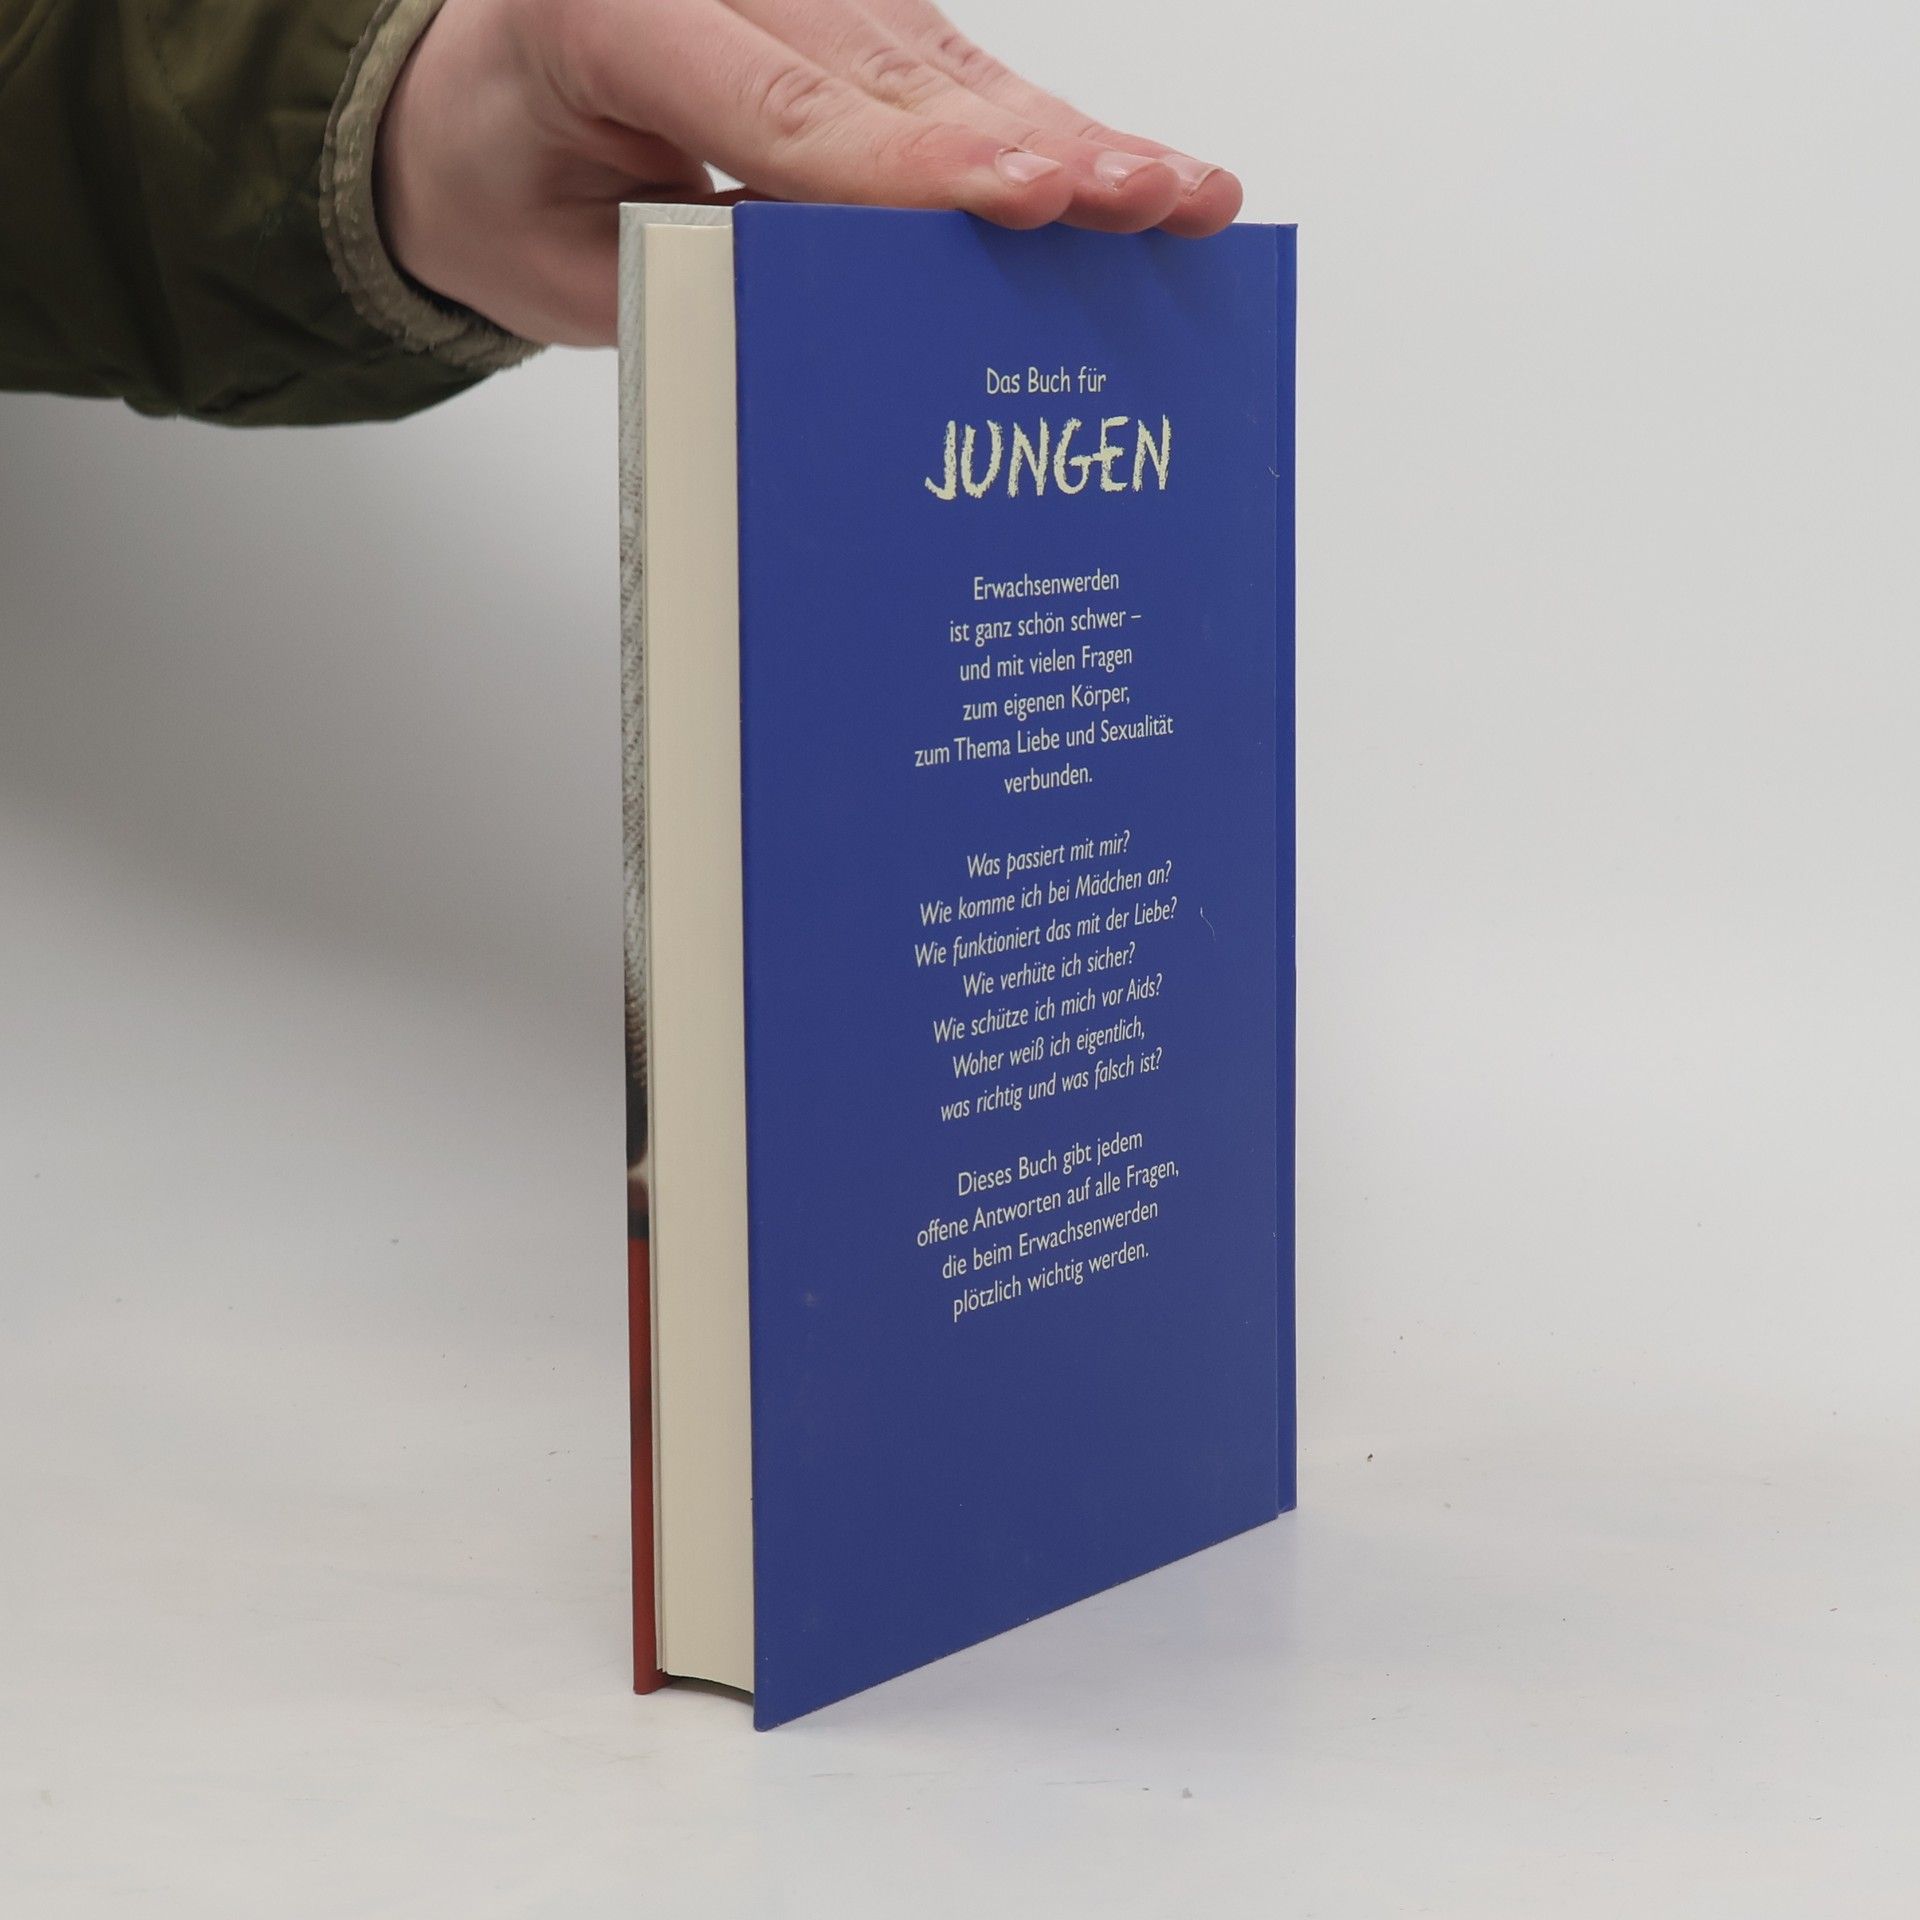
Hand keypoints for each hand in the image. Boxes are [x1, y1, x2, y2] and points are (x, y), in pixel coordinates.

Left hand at [376, 0, 1242, 344]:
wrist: (477, 107)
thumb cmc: (508, 181)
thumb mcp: (562, 266)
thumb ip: (694, 281)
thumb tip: (844, 318)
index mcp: (612, 14)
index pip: (788, 110)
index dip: (915, 165)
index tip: (1021, 200)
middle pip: (899, 82)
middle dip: (1034, 152)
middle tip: (1147, 200)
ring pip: (950, 74)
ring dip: (1072, 143)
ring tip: (1177, 196)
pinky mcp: (848, 24)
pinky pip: (955, 80)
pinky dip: (1043, 134)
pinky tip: (1131, 168)